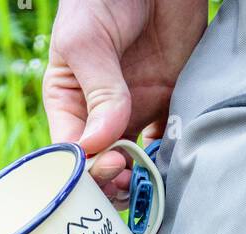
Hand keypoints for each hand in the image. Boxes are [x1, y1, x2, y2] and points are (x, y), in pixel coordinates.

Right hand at [43, 0, 207, 198]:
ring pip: (135, 162)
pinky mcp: (167, 103)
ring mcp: (135, 110)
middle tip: (133, 179)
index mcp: (70, 102)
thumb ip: (99, 92)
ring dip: (143, 177)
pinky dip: (171, 156)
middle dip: (116, 182)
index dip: (89, 170)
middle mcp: (99, 114)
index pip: (73, 152)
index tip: (112, 167)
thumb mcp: (88, 40)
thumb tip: (102, 144)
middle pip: (103, 167)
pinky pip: (167, 143)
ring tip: (154, 176)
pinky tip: (175, 157)